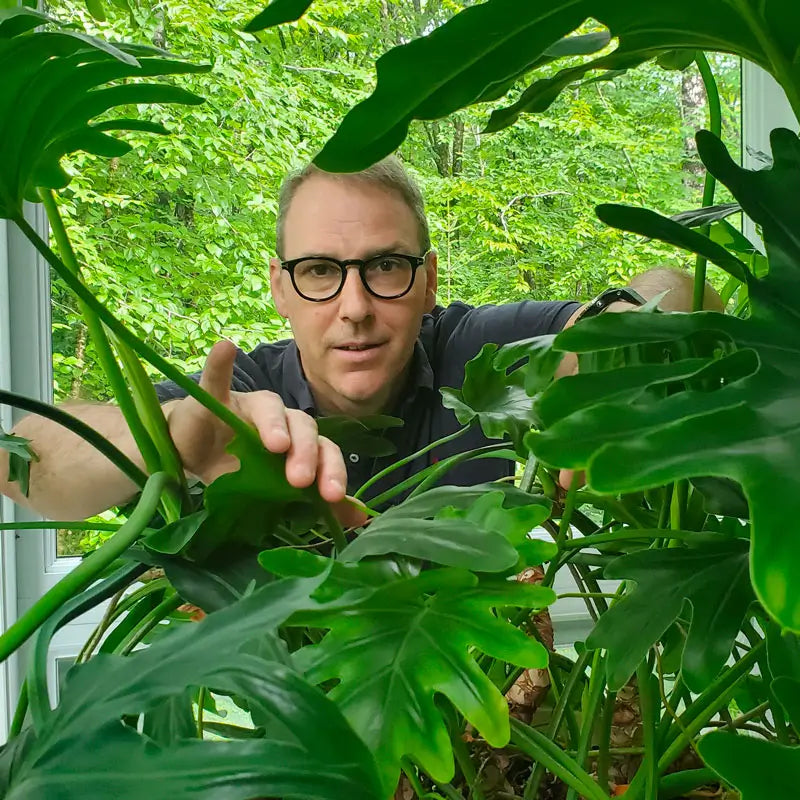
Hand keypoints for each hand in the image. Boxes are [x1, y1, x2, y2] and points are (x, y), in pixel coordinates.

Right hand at [166, 341, 348, 505]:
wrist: (190, 454)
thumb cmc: (237, 470)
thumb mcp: (273, 493)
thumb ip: (314, 503)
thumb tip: (360, 520)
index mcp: (298, 441)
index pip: (323, 449)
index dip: (332, 470)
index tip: (332, 495)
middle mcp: (280, 419)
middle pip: (303, 426)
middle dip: (306, 452)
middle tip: (301, 480)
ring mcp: (247, 406)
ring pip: (270, 407)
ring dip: (275, 423)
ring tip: (277, 443)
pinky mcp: (212, 398)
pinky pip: (216, 378)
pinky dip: (220, 363)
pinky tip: (226, 349)